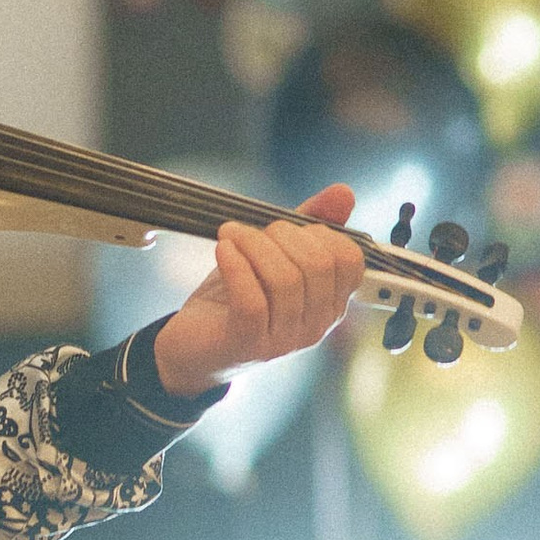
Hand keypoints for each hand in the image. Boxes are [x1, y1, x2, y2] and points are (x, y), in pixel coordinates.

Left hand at [150, 185, 364, 399]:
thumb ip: (308, 227)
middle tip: (250, 231)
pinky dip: (236, 266)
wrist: (190, 347)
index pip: (349, 260)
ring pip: (285, 280)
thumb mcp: (272, 256)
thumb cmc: (234, 298)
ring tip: (230, 235)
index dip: (320, 233)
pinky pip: (252, 300)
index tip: (286, 229)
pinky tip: (222, 250)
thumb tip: (345, 192)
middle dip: (283, 234)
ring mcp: (284, 340)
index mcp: (329, 305)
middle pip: (318, 266)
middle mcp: (315, 327)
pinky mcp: (248, 345)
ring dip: (254, 245)